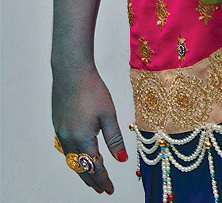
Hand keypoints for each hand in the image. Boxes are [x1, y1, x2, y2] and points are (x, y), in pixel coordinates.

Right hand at [51, 65, 126, 194]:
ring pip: (72, 160)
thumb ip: (114, 139)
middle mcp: (69, 140)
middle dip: (92, 180)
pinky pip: (67, 149)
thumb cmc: (92, 91)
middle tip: (101, 190)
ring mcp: (61, 133)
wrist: (71, 73)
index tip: (109, 190)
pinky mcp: (58, 125)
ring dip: (82, 171)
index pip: (94, 167)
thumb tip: (121, 160)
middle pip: (81, 167)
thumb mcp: (108, 115)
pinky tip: (80, 158)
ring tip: (91, 179)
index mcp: (83, 139)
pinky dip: (75, 158)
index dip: (103, 180)